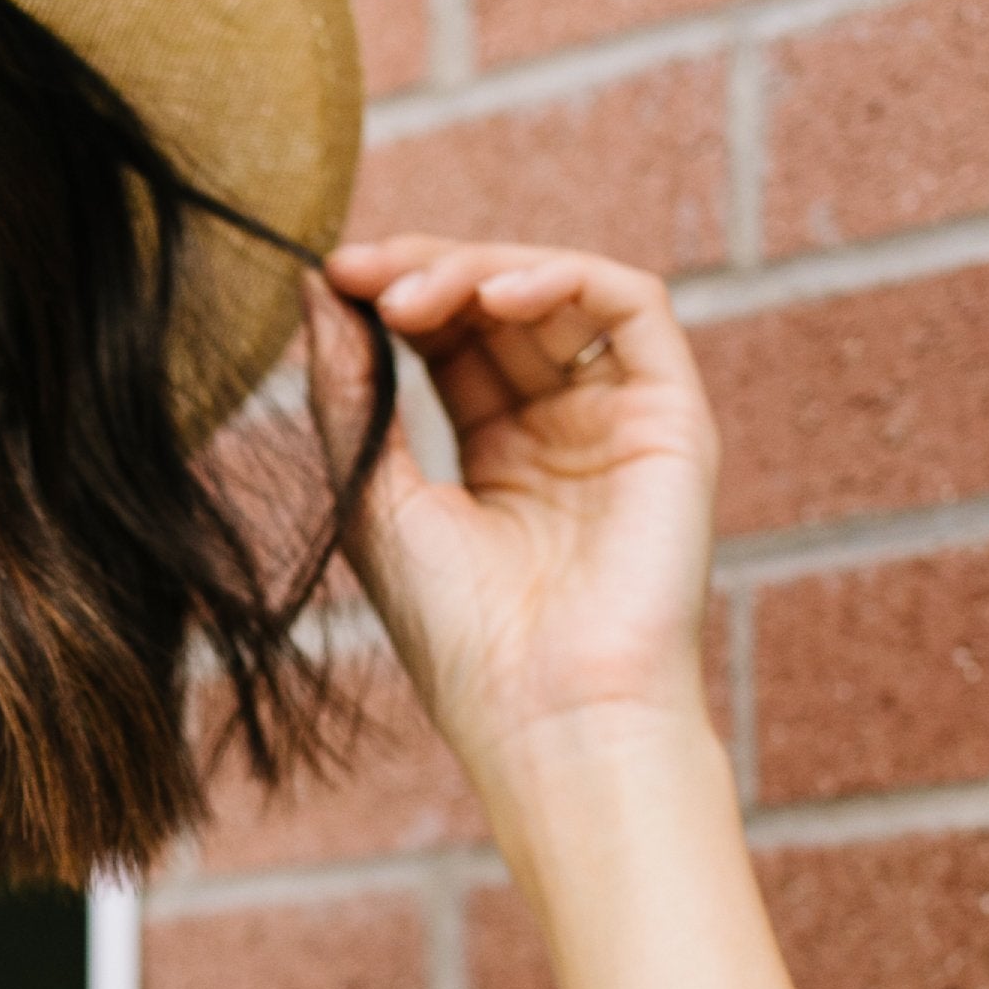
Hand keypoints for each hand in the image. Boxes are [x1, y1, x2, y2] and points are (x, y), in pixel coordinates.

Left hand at [316, 239, 718, 839]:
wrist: (550, 717)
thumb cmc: (461, 640)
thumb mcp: (374, 499)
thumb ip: (347, 392)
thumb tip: (315, 286)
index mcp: (500, 455)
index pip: (448, 338)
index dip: (391, 294)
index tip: (328, 277)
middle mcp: (567, 429)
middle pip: (499, 304)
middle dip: (425, 272)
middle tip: (358, 275)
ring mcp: (622, 420)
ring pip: (559, 290)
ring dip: (479, 271)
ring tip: (408, 297)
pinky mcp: (674, 417)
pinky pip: (632, 306)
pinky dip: (561, 279)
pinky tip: (490, 299)